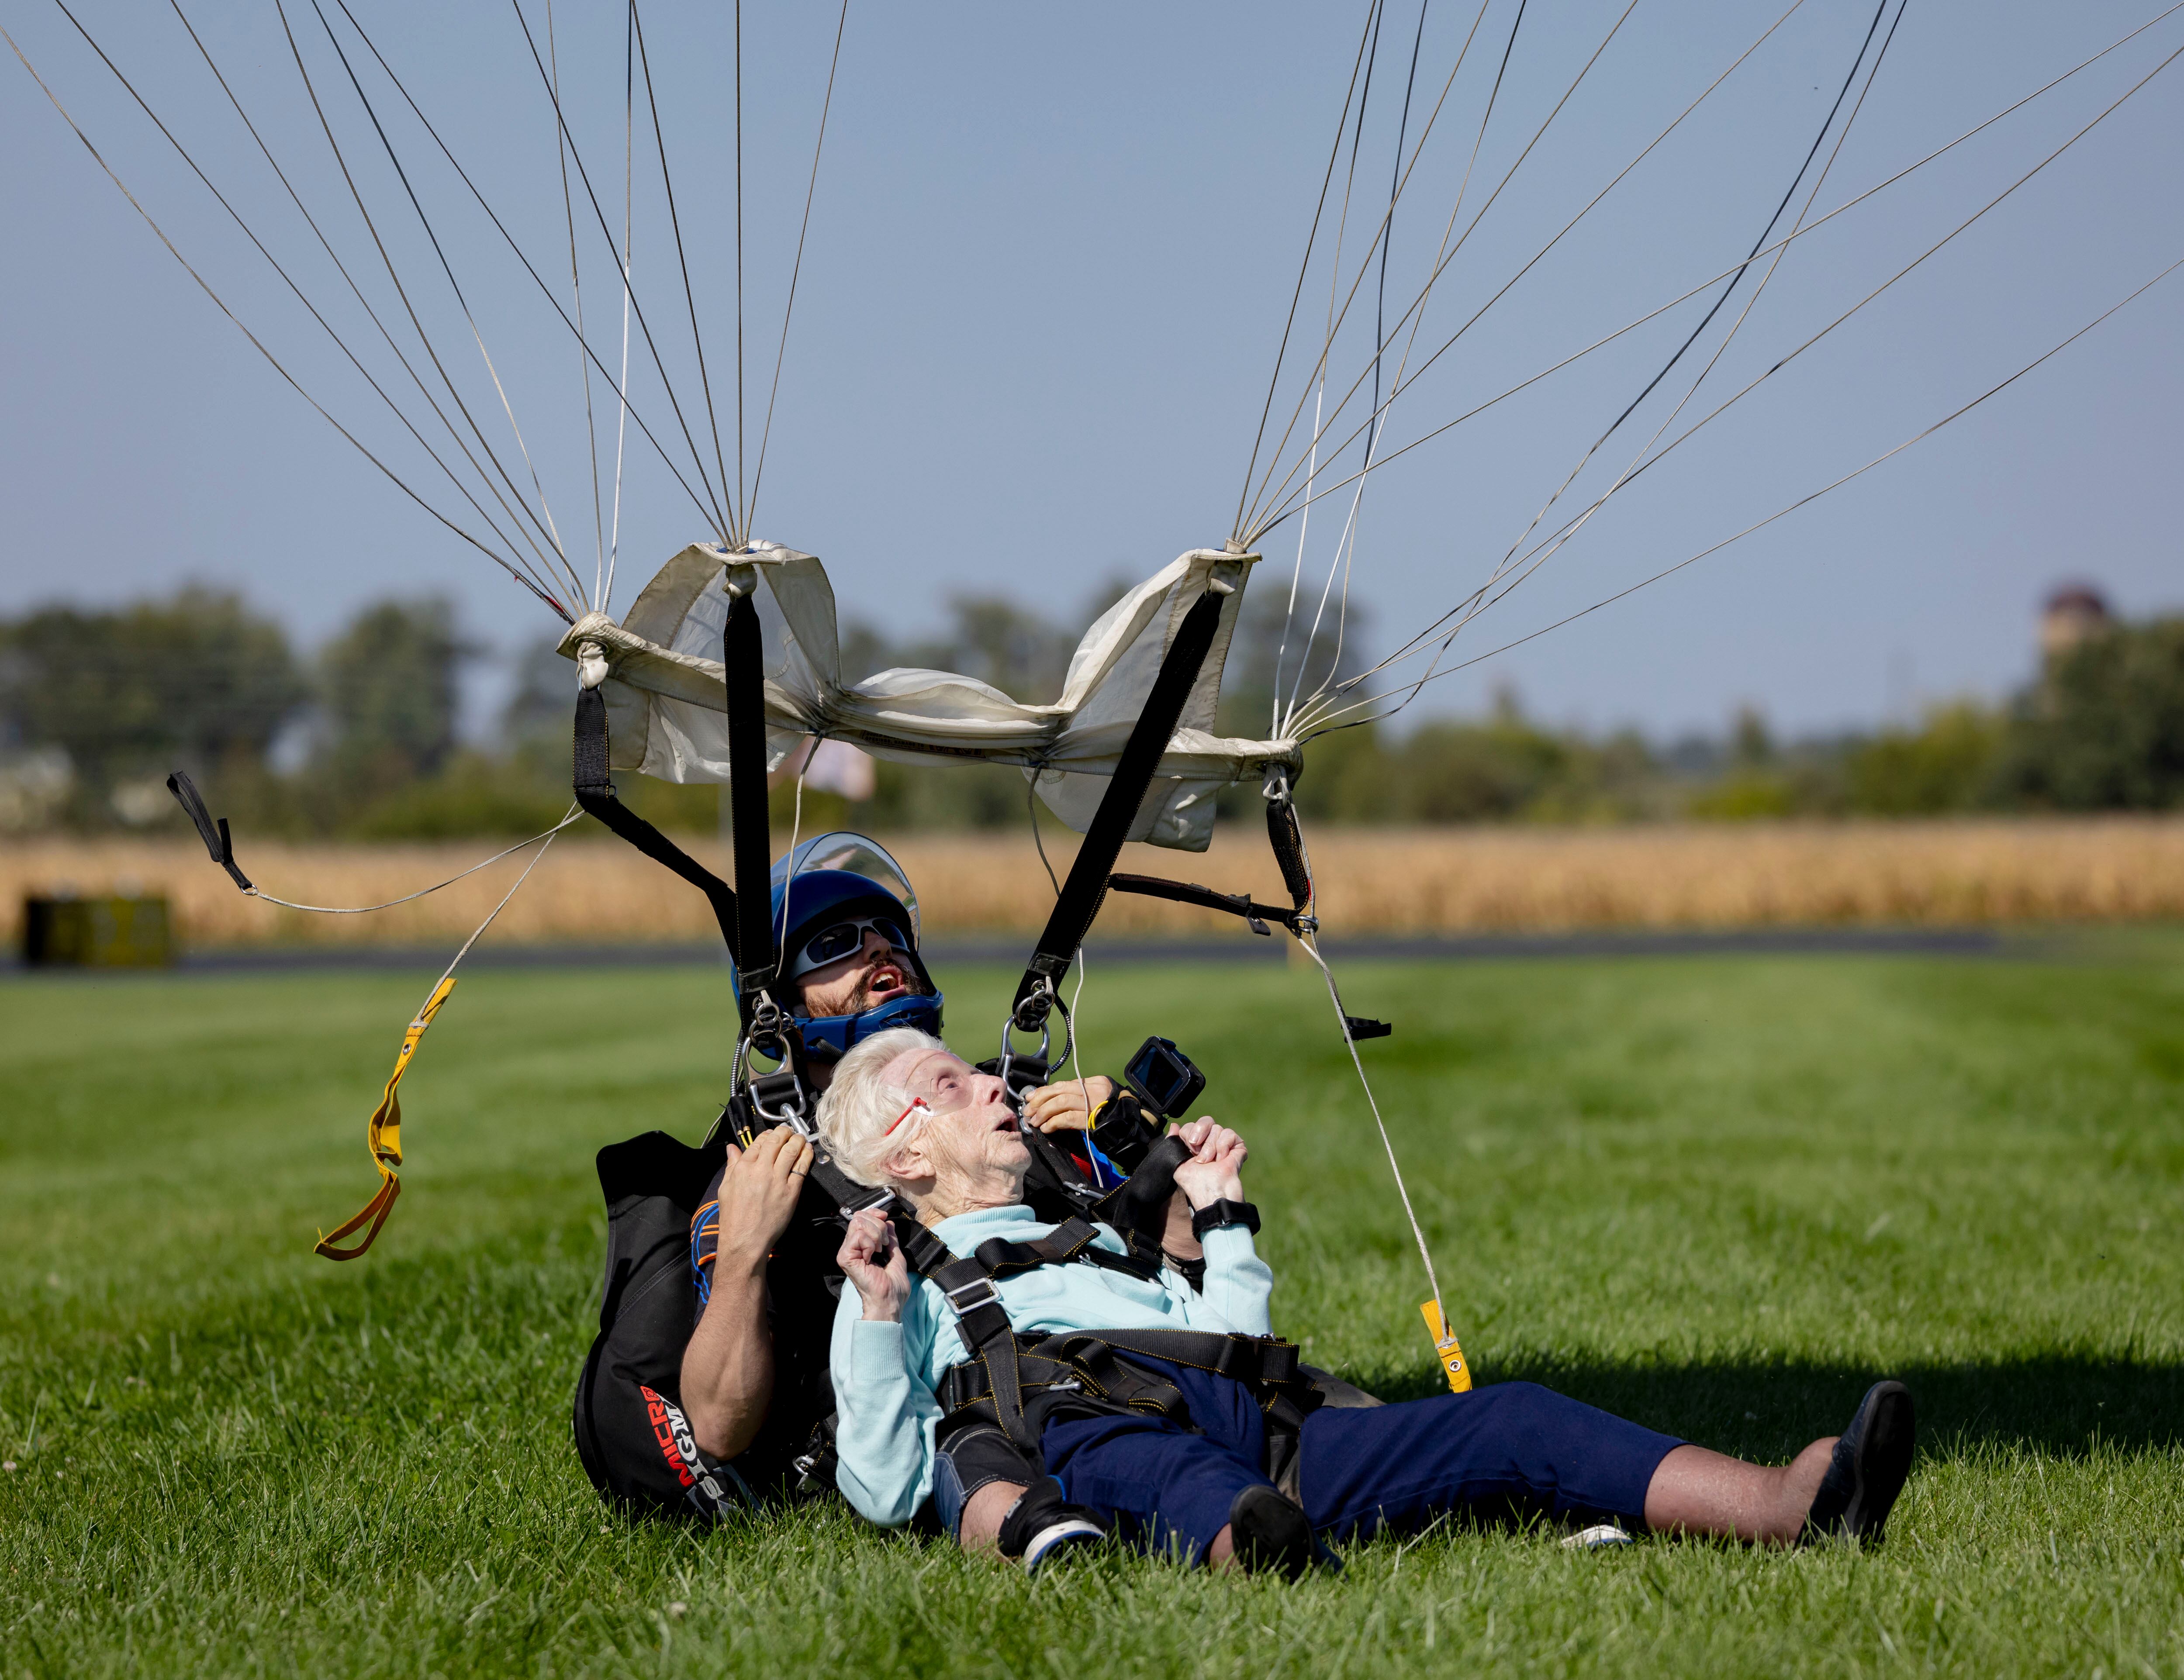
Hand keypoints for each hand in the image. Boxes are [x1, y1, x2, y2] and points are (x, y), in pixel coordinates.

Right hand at [712, 1127, 812, 1272]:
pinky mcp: (791, 1191)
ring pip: (791, 1150)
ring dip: (798, 1139)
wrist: (745, 1240)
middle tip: (789, 1131)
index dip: (768, 1135)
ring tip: (800, 1137)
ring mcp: (777, 1180)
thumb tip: (732, 1148)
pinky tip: (808, 1150)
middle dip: (784, 1132)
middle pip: (776, 1141)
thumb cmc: (734, 1217)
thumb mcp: (726, 1188)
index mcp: (743, 1168)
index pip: (758, 1142)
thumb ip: (731, 1165)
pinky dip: (806, 1155)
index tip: (772, 1134)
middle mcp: (760, 1170)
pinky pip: (802, 1167)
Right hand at [837, 1207, 910, 1321]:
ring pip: (859, 1223)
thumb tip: (888, 1222)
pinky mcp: (845, 1257)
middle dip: (878, 1226)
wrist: (889, 1301)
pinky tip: (872, 1256)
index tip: (885, 1220)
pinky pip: (859, 1236)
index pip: (861, 1217)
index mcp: (861, 1247)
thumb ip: (891, 1238)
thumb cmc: (893, 1287)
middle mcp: (851, 1248)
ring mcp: (846, 1252)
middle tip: (883, 1245)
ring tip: (878, 1251)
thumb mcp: (895, 1255)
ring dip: (876, 1235)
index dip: (875, 1214)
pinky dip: (870, 1243)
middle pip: (859, 1217)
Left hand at [1021, 1075, 1114, 1133]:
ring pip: (1061, 1102)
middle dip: (1040, 1099)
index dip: (1045, 1090)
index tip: (1032, 1097)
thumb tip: (1054, 1101)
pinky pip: (1067, 1118)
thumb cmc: (1115, 1116)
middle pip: (1060, 1090)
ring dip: (1043, 1111)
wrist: (1134, 1128)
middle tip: (1028, 1110)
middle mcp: (1094, 1090)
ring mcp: (1093, 1103)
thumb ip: (1081, 1097)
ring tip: (1034, 1121)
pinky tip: (1046, 1128)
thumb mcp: (1099, 1099)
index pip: (1065, 1084)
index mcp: (1096, 1082)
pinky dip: (1053, 1122)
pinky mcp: (1091, 1119)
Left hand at [1170, 1119, 1245, 1209]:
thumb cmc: (1195, 1184)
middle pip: (1205, 1121)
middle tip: (1198, 1153)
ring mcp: (1224, 1145)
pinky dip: (1223, 1146)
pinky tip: (1222, 1159)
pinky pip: (1229, 1134)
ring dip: (1210, 1147)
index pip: (1191, 1126)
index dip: (1189, 1135)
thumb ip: (1173, 1143)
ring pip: (1217, 1128)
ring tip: (1211, 1162)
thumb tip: (1174, 1125)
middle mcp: (1210, 1143)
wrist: (1213, 1194)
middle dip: (1200, 1134)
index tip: (1190, 1150)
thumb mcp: (1178, 1164)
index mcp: (1195, 1145)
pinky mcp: (1237, 1147)